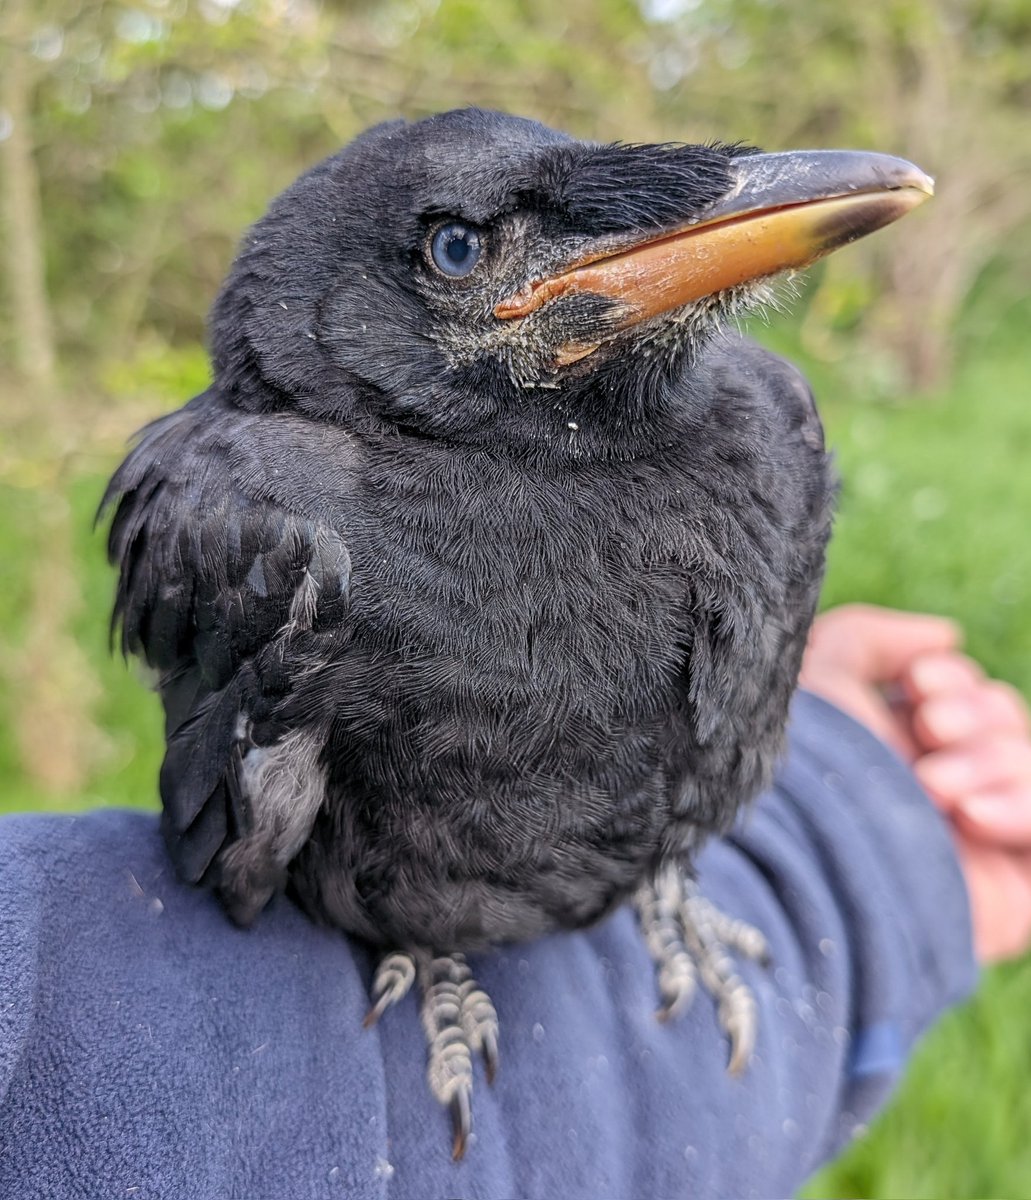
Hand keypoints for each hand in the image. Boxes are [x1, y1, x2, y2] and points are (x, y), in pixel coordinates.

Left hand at [799, 603, 1030, 963]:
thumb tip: (943, 636)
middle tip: (928, 730)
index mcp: (887, 743)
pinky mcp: (1009, 891)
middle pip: (1002, 719)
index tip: (918, 683)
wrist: (816, 862)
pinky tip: (970, 816)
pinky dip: (1022, 806)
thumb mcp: (818, 675)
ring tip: (933, 786)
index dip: (950, 677)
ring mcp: (973, 839)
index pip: (959, 691)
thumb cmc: (808, 766)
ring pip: (1027, 763)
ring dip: (989, 760)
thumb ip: (869, 637)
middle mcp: (932, 787)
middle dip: (972, 713)